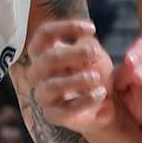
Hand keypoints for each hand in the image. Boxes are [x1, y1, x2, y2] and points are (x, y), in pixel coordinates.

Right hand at [24, 16, 115, 135]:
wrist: (103, 103)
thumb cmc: (94, 72)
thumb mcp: (94, 54)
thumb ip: (88, 45)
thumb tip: (85, 39)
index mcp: (43, 52)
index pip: (44, 34)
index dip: (66, 27)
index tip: (92, 29)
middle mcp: (37, 72)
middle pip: (48, 58)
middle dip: (74, 54)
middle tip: (94, 53)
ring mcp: (42, 94)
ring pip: (52, 86)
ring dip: (77, 80)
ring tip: (97, 78)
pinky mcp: (52, 115)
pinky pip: (65, 110)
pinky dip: (86, 101)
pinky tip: (101, 93)